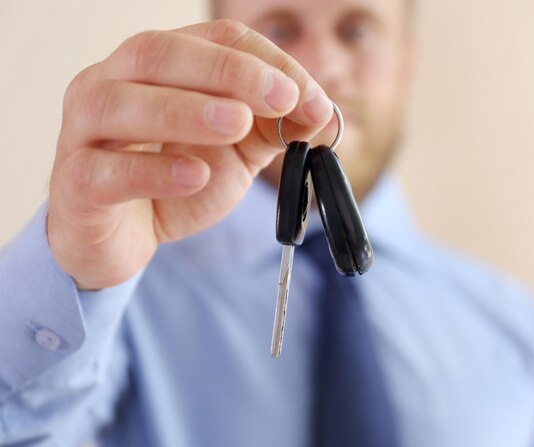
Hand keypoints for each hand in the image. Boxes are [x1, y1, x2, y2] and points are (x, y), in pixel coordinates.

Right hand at [47, 20, 332, 289]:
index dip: (265, 62)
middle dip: (228, 72)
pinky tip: (195, 175)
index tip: (308, 98)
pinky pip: (105, 170)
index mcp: (155, 68)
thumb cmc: (171, 182)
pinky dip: (153, 170)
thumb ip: (271, 128)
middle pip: (159, 53)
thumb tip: (321, 113)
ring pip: (119, 102)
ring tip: (236, 125)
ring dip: (185, 110)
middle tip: (282, 99)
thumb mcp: (233, 151)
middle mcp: (111, 84)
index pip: (212, 40)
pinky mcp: (75, 184)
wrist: (121, 238)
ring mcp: (84, 132)